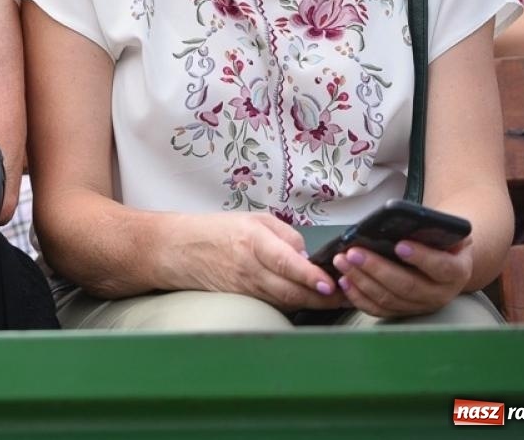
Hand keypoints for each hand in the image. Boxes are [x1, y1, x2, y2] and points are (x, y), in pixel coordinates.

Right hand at [163, 212, 344, 311]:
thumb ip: (285, 235)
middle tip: (345, 296)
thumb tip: (307, 255)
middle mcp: (249, 268)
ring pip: (286, 301)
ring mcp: (246, 288)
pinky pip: (275, 304)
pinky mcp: (244, 300)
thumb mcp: (253, 219)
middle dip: (321, 297)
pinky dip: (294, 304)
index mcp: (252, 241)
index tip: (329, 283)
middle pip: (291, 290)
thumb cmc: (216, 231)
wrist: (179, 251)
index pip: (285, 262)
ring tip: (335, 300)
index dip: (309, 276)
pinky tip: (308, 300)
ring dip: (312, 303)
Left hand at [331, 237, 473, 317]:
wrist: (447, 260)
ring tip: (342, 262)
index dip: (421, 257)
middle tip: (353, 253)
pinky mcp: (403, 312)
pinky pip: (379, 309)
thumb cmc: (441, 241)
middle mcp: (440, 294)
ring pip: (389, 299)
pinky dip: (358, 296)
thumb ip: (434, 228)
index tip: (399, 245)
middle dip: (377, 268)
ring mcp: (420, 306)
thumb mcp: (446, 231)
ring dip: (361, 280)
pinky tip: (344, 280)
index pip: (441, 267)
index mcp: (456, 271)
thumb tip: (410, 220)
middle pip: (407, 286)